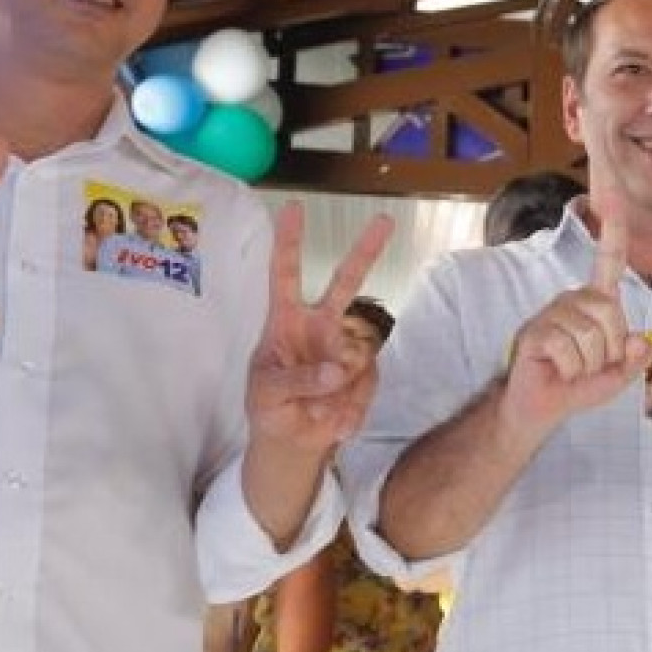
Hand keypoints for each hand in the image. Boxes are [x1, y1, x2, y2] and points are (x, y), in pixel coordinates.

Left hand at [246, 203, 393, 454]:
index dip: (289, 243)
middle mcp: (320, 325)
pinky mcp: (365, 372)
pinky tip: (336, 421)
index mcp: (285, 321)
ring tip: (316, 410)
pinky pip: (368, 382)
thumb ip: (296, 381)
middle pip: (345, 281)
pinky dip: (353, 407)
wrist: (293, 442)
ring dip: (340, 388)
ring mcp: (345, 347)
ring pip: (359, 350)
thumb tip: (336, 370)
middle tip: (384, 219)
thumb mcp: (267, 396)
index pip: (285, 275)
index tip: (294, 208)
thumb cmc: (270, 408)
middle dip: (366, 251)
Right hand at [499, 192, 649, 432]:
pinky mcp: (536, 331)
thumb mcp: (616, 377)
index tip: (614, 201)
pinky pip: (569, 350)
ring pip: (592, 336)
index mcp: (594, 303)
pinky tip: (557, 370)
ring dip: (589, 365)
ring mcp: (552, 313)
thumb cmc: (577, 385)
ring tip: (572, 369)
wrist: (540, 405)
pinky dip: (571, 371)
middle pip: (611, 313)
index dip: (613, 234)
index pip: (607, 263)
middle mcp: (573, 300)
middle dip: (610, 351)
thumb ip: (635, 361)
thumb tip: (642, 341)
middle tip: (591, 366)